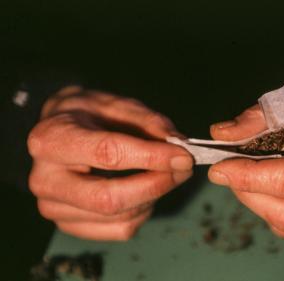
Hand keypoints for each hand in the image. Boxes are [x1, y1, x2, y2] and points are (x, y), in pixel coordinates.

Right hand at [27, 86, 192, 240]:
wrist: (57, 132)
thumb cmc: (88, 115)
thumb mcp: (116, 104)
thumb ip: (148, 122)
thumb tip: (179, 144)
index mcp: (52, 139)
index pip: (107, 154)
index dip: (151, 157)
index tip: (183, 156)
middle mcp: (45, 180)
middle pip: (109, 198)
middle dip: (156, 185)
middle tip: (183, 169)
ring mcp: (54, 208)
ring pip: (120, 217)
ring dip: (154, 197)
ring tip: (164, 174)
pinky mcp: (70, 226)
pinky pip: (120, 230)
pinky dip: (143, 212)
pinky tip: (144, 191)